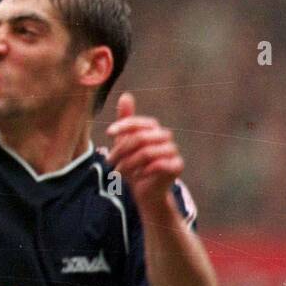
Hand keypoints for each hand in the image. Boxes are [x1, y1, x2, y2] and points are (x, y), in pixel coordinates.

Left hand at [105, 93, 184, 211]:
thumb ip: (125, 120)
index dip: (123, 125)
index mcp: (153, 128)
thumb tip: (126, 95)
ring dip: (128, 164)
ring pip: (146, 153)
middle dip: (121, 150)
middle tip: (109, 161)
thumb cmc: (133, 164)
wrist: (144, 190)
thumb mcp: (124, 142)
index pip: (138, 122)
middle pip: (140, 138)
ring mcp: (173, 151)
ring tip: (118, 171)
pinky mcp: (177, 166)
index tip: (108, 133)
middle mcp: (165, 137)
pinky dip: (142, 172)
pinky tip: (136, 176)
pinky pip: (158, 165)